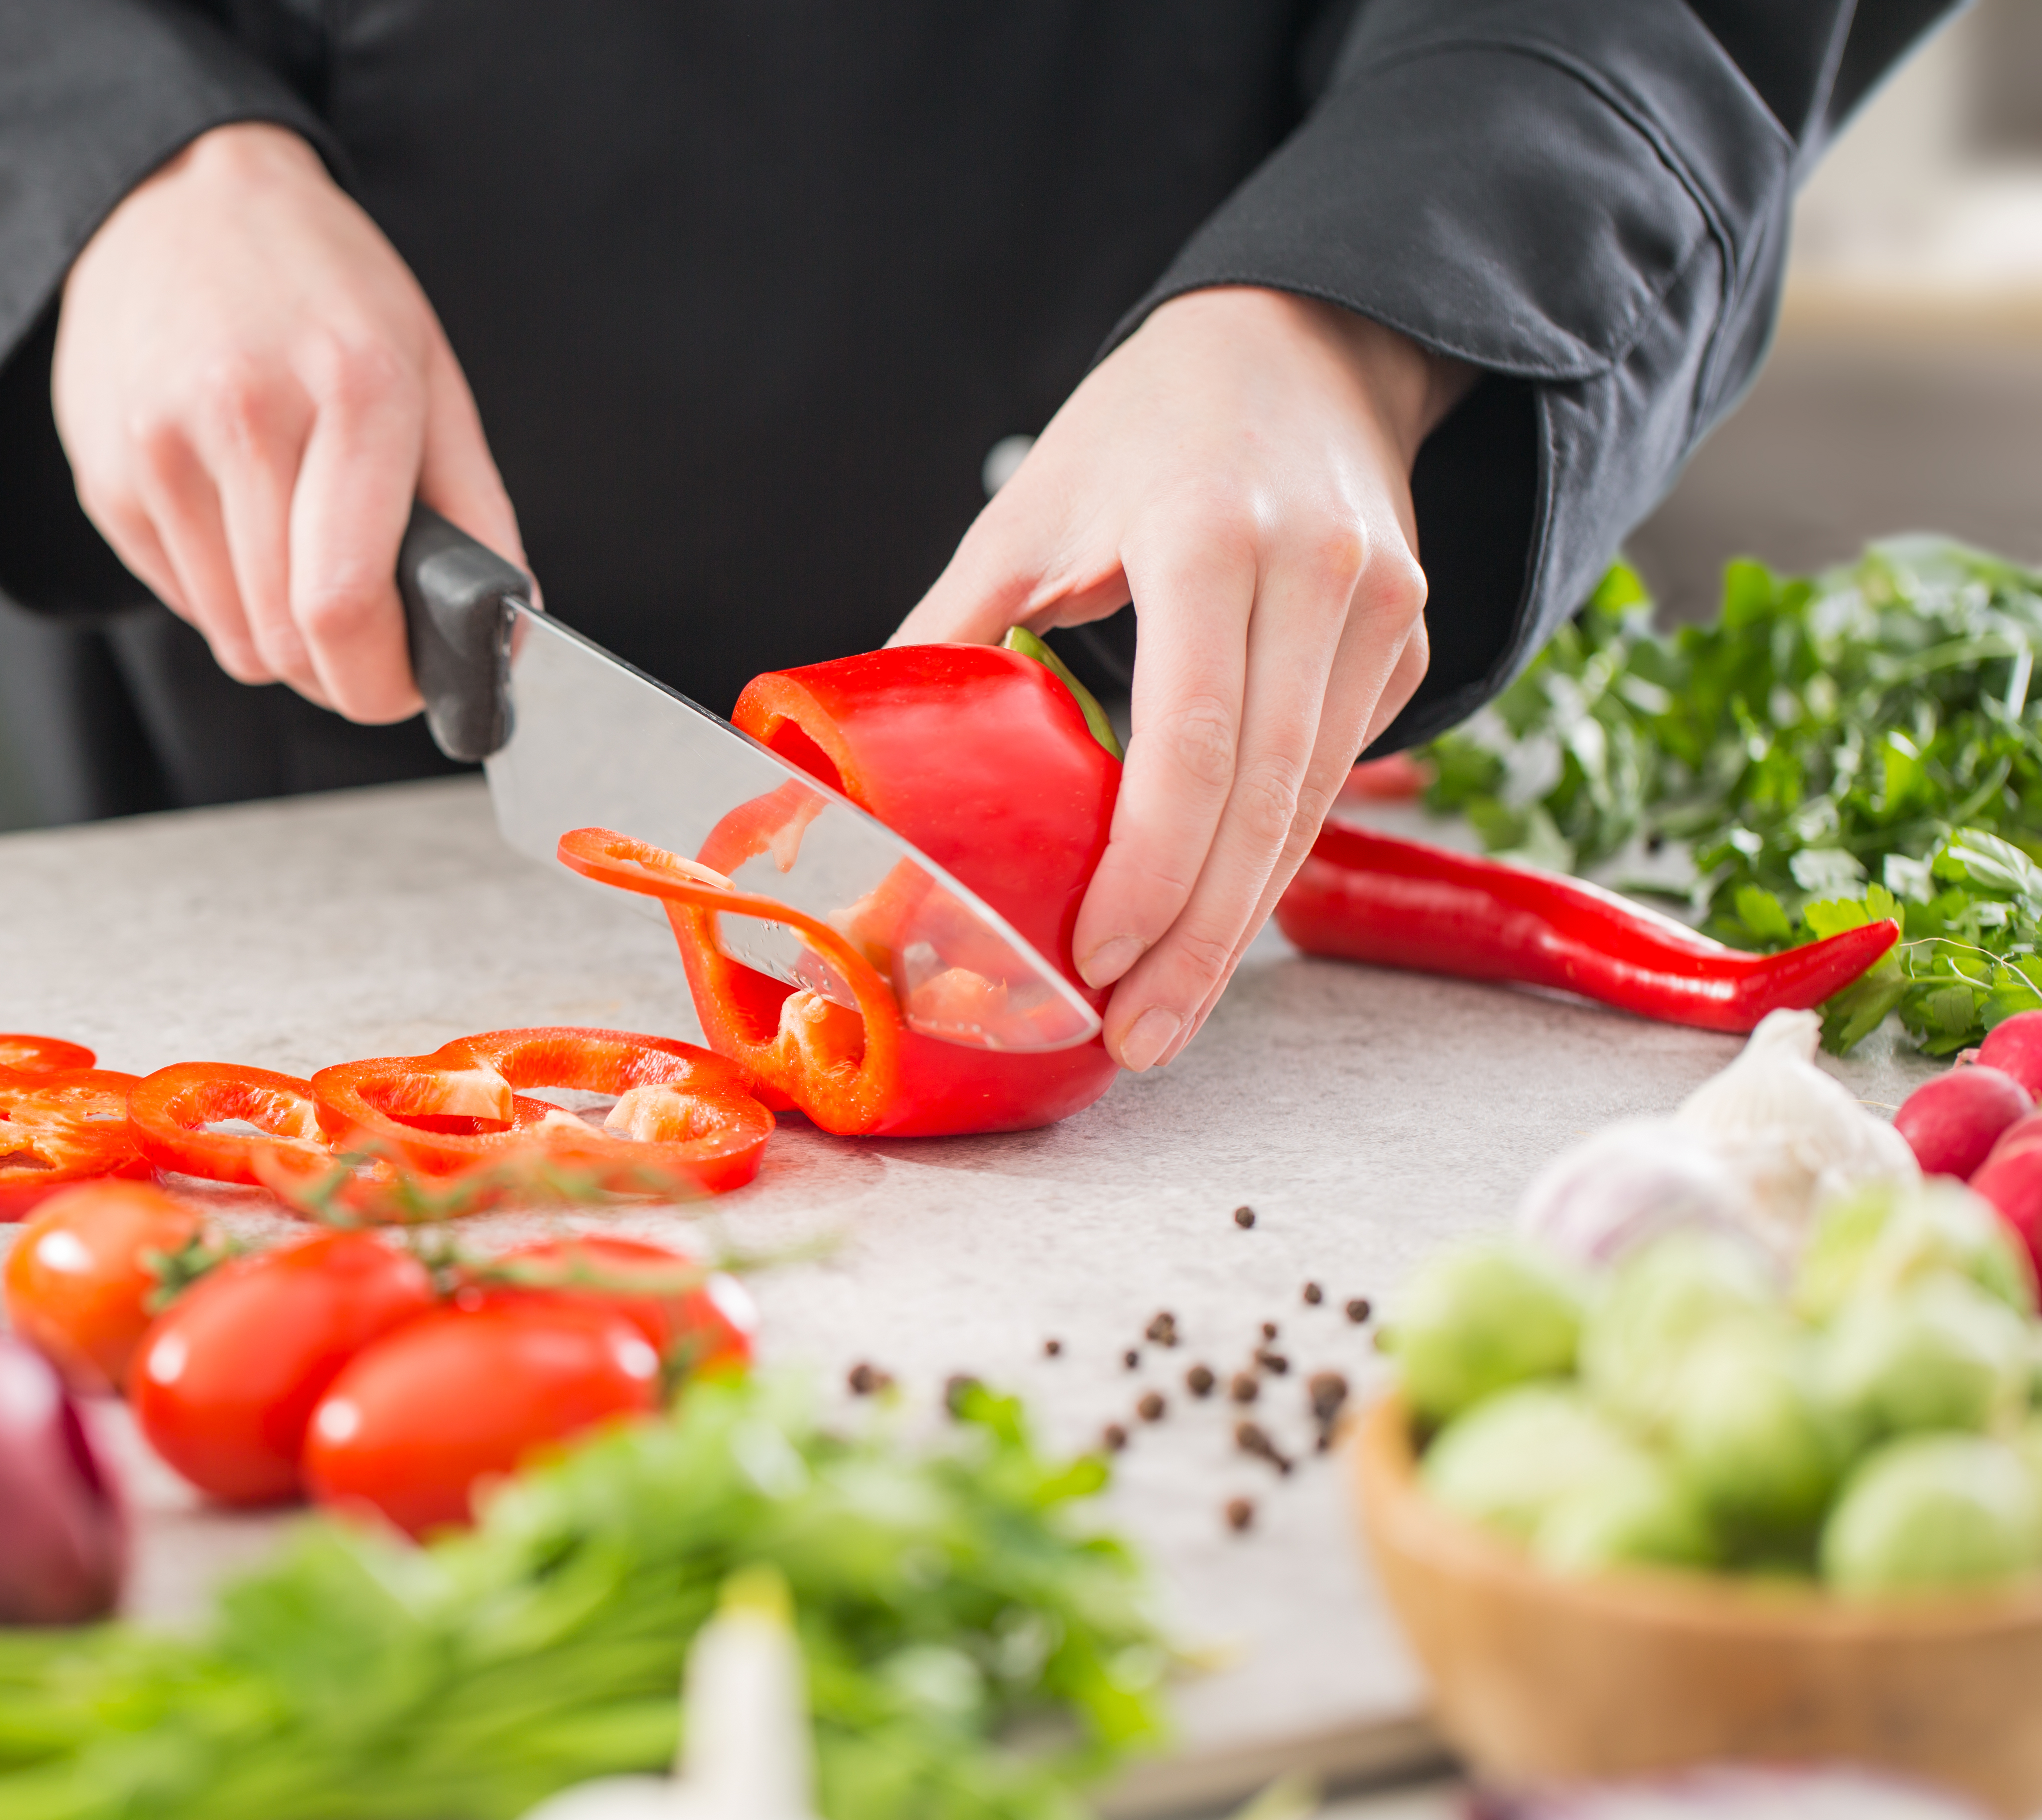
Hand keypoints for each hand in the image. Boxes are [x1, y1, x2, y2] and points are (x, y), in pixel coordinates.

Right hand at [53, 123, 523, 721]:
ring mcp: (158, 450)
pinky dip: (227, 598)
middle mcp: (243, 415)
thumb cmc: (322, 290)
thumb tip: (505, 638)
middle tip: (370, 638)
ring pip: (235, 642)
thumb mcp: (427, 370)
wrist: (177, 202)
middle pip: (288, 644)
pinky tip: (242, 523)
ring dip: (284, 640)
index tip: (407, 682)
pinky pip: (184, 604)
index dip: (382, 682)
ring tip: (305, 561)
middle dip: (342, 674)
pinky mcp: (106, 479)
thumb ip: (475, 510)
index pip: (346, 605)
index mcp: (351, 388)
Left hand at [888, 286, 1472, 1071]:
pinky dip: (1267, 860)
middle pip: (1264, 799)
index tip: (1093, 957)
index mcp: (1211, 534)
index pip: (1194, 738)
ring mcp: (1382, 610)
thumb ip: (946, 639)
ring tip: (1163, 1018)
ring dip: (1236, 923)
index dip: (1149, 867)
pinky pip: (1331, 777)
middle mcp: (1318, 573)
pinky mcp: (1405, 644)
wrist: (1303, 342)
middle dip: (1198, 940)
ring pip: (1309, 805)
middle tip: (1135, 1041)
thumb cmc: (1140, 431)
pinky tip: (1210, 929)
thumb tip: (850, 772)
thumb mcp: (1024, 513)